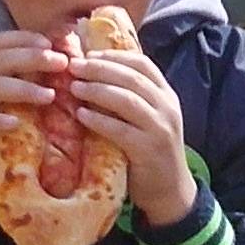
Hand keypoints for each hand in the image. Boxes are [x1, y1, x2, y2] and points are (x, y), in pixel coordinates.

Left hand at [67, 32, 197, 228]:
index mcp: (167, 95)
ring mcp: (160, 128)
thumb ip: (130, 98)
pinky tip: (81, 114)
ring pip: (127, 99)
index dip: (113, 56)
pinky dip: (99, 119)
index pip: (142, 64)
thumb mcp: (147, 119)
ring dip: (97, 89)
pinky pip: (120, 129)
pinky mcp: (148, 150)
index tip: (88, 54)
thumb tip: (94, 74)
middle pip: (132, 77)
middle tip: (73, 66)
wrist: (170, 190)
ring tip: (73, 86)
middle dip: (100, 68)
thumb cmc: (150, 152)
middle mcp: (167, 107)